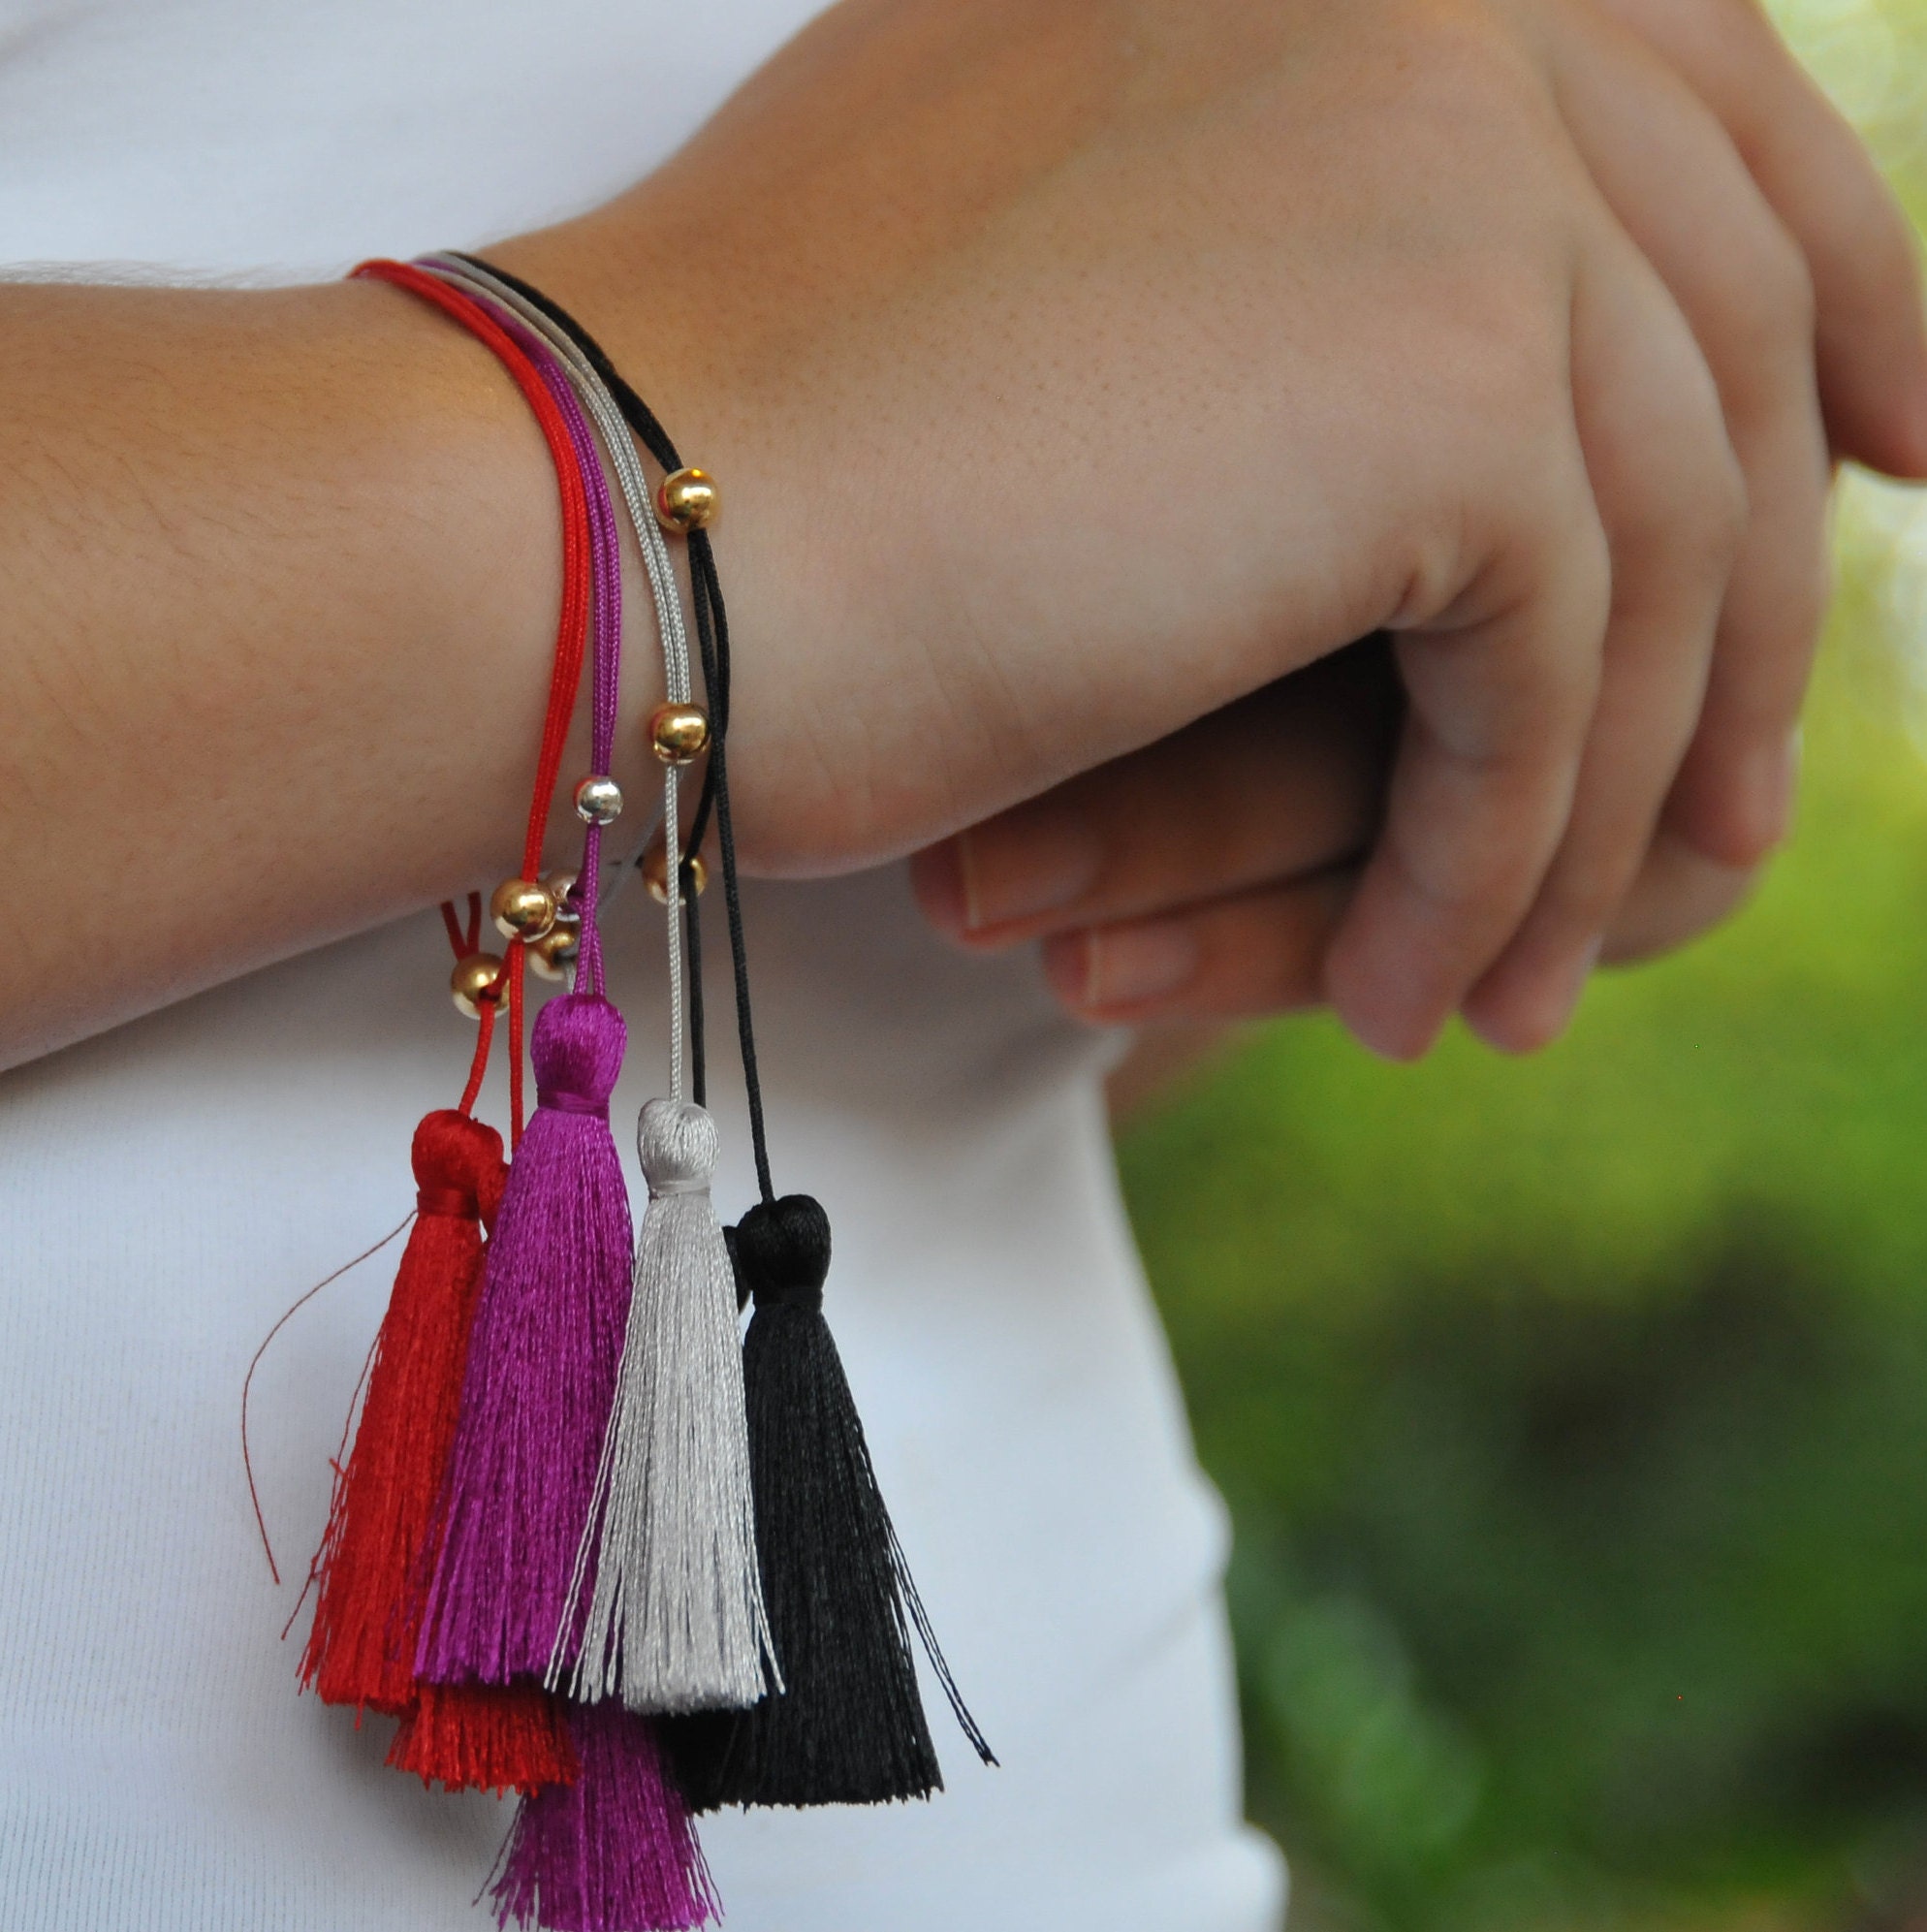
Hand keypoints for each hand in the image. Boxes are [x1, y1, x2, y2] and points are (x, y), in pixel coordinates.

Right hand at [496, 0, 1926, 1063]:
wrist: (592, 522)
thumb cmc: (774, 453)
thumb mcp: (1093, 290)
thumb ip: (1310, 262)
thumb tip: (1488, 371)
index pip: (1697, 109)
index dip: (1840, 286)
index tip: (1899, 454)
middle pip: (1736, 335)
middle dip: (1753, 617)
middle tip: (1712, 831)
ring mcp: (1450, 156)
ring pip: (1665, 546)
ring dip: (1596, 806)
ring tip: (1496, 979)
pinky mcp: (1441, 374)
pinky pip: (1558, 674)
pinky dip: (1497, 857)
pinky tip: (1415, 985)